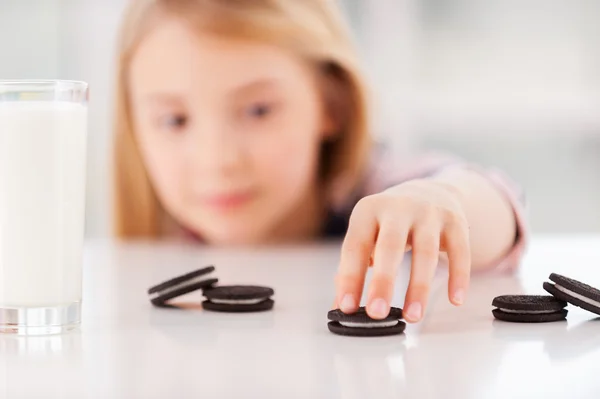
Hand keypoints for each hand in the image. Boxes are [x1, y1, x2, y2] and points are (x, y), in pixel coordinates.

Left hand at [334, 179, 470, 322]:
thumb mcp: (368, 233)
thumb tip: (342, 305)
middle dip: (383, 281)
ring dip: (419, 287)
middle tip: (377, 313)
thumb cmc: (389, 223)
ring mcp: (429, 212)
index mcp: (368, 210)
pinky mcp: (455, 221)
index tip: (347, 307)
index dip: (350, 277)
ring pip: (425, 252)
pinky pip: (460, 251)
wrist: (430, 192)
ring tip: (412, 316)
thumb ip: (354, 266)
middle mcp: (398, 207)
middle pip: (390, 246)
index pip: (355, 246)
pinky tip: (455, 300)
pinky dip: (458, 276)